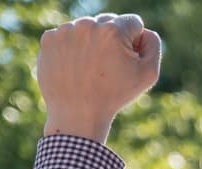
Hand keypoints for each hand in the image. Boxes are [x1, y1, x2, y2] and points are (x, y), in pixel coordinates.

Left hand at [37, 13, 161, 143]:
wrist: (77, 114)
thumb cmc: (115, 95)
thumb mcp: (148, 74)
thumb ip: (153, 44)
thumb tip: (142, 31)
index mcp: (113, 30)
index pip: (132, 22)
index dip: (135, 42)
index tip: (126, 61)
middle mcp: (87, 25)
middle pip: (108, 22)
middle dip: (112, 40)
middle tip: (108, 67)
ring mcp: (65, 31)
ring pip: (86, 29)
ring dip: (91, 43)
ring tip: (90, 69)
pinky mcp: (48, 39)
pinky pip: (67, 36)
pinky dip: (71, 49)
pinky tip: (74, 68)